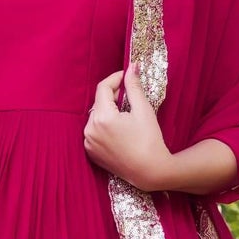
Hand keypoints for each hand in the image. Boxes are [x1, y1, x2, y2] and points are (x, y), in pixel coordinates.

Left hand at [83, 66, 174, 189]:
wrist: (149, 171)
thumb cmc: (149, 140)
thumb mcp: (143, 110)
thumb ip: (133, 87)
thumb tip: (131, 67)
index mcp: (102, 117)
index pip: (103, 88)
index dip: (115, 78)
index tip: (127, 76)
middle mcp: (90, 129)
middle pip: (99, 102)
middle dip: (113, 96)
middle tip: (130, 97)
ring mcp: (89, 142)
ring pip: (96, 117)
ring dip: (108, 111)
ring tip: (126, 116)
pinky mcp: (91, 153)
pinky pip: (94, 132)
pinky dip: (104, 126)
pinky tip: (119, 131)